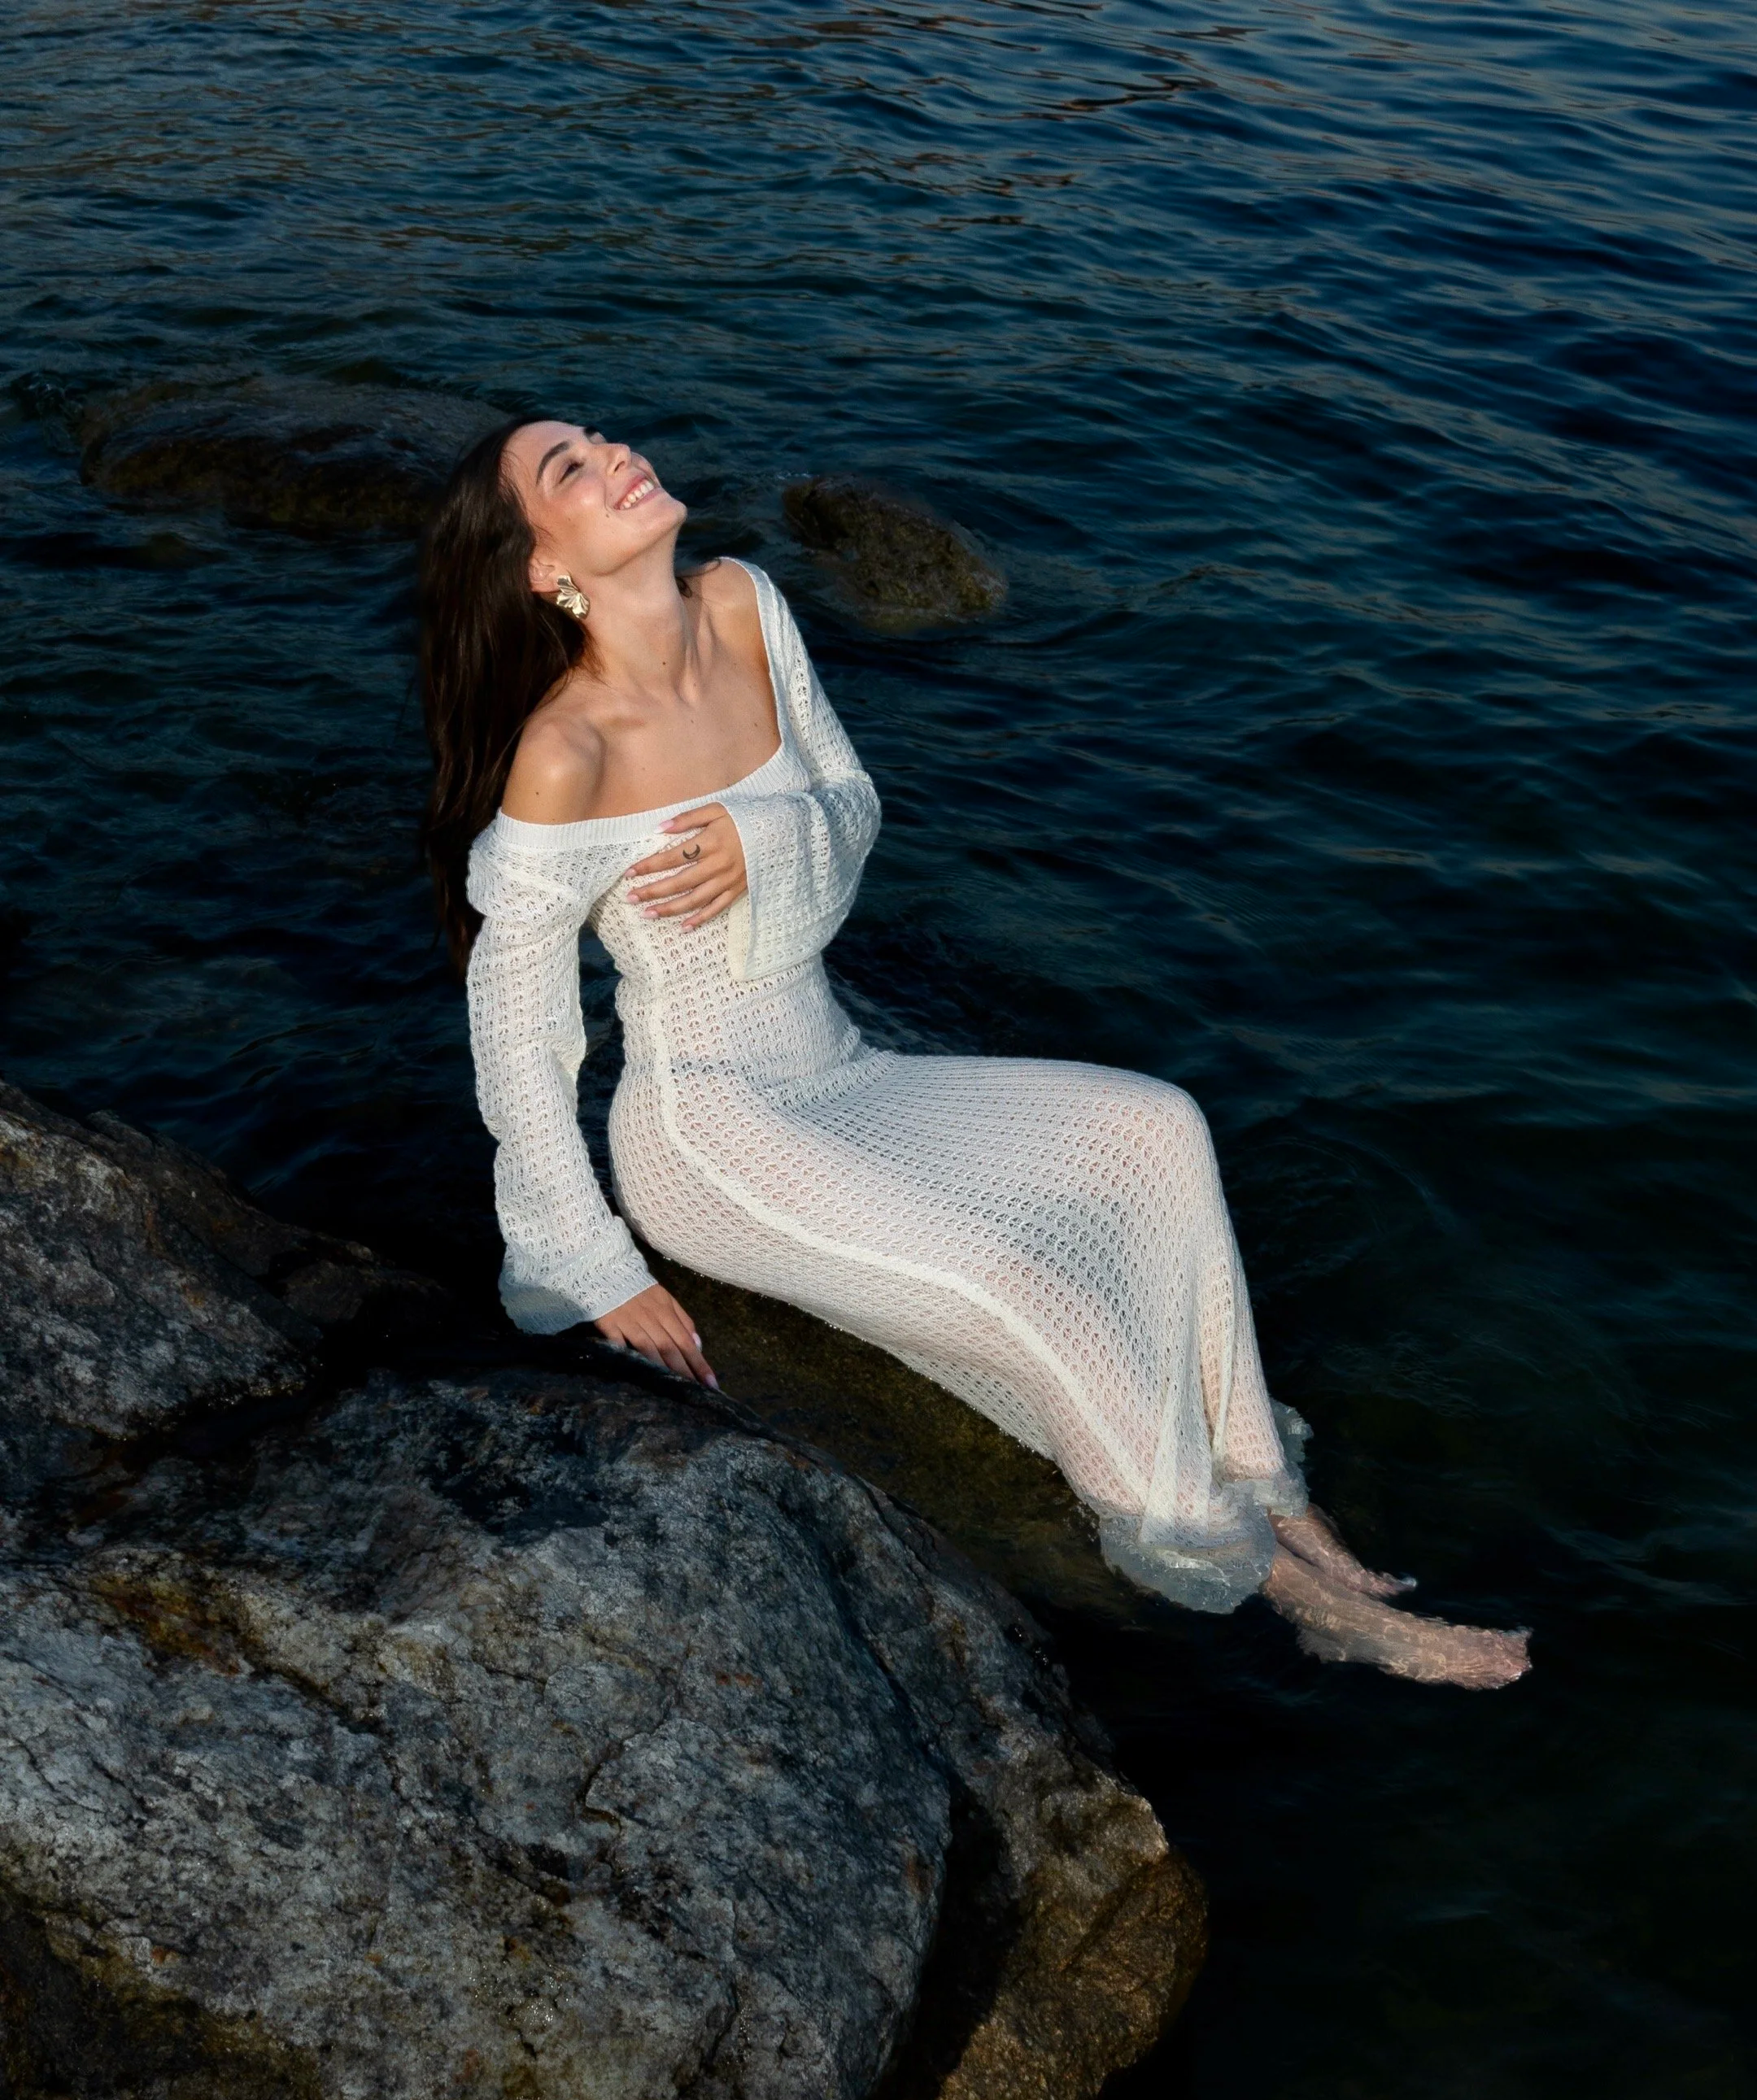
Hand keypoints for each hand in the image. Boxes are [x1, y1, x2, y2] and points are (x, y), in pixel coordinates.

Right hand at [594, 1283, 717, 1385]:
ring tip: (674, 1391)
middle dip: (684, 1371)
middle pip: (670, 1348)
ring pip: (649, 1349)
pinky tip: (639, 1375)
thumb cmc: (640, 1290)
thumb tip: (698, 1344)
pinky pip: (620, 1345)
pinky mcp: (610, 1325)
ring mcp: (629, 1322)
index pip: (686, 1341)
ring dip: (662, 1370)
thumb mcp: (666, 1298)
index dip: (699, 1362)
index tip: (711, 1383)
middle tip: (696, 1393)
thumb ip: (683, 1319)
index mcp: (666, 1311)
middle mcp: (650, 1317)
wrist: (607, 1271)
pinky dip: (629, 1358)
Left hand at [625, 803, 747, 929]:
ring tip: (648, 914)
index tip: (629, 873)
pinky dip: (700, 920)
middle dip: (653, 891)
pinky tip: (683, 927)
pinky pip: (716, 909)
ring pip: (695, 900)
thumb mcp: (716, 810)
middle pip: (679, 882)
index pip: (672, 857)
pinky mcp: (737, 891)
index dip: (650, 865)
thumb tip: (659, 828)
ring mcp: (728, 881)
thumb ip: (687, 818)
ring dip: (670, 909)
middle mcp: (717, 865)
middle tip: (630, 898)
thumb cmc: (743, 819)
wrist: (778, 832)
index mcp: (710, 843)